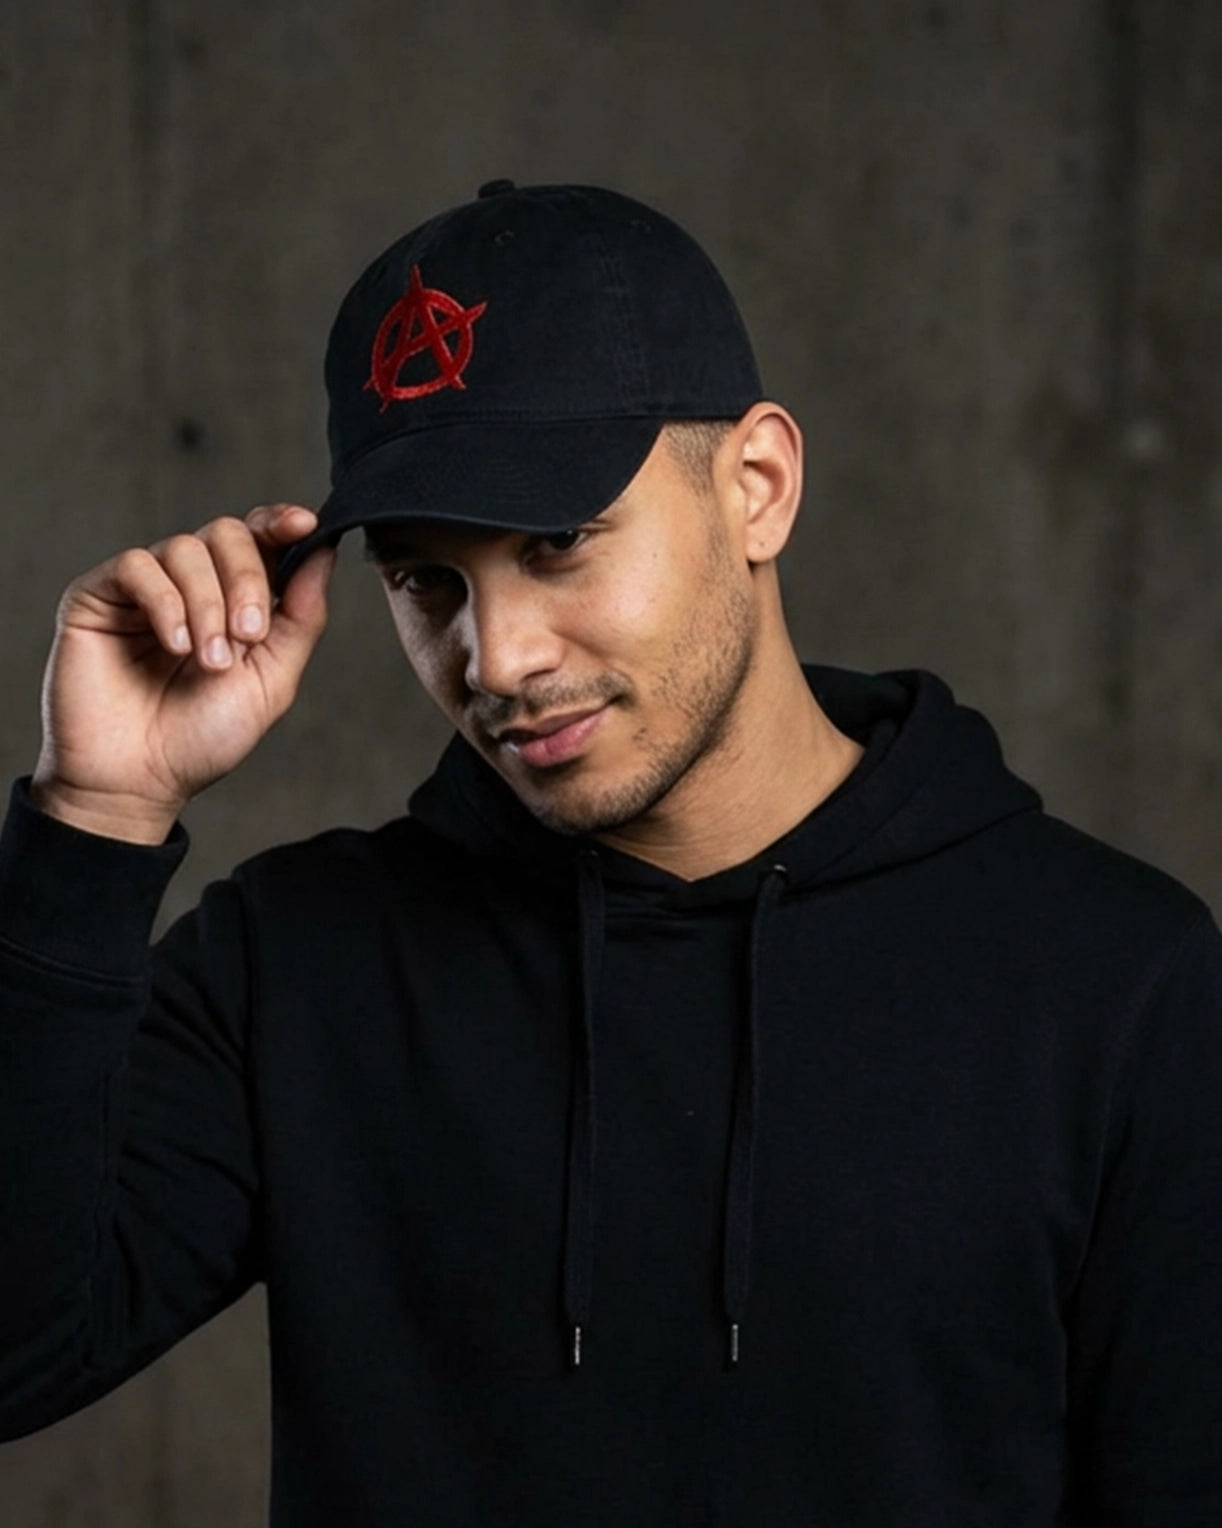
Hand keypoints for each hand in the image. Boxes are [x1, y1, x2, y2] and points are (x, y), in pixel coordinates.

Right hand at [30, 504, 335, 843]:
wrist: (138, 782)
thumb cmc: (202, 739)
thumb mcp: (271, 681)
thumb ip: (301, 618)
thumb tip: (324, 552)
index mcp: (235, 600)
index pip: (259, 538)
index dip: (281, 522)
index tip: (306, 524)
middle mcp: (190, 586)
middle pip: (227, 532)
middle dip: (247, 578)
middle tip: (248, 635)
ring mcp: (143, 589)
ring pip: (185, 548)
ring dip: (207, 605)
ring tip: (208, 661)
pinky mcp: (98, 596)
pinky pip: (138, 567)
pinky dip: (166, 603)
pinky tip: (175, 647)